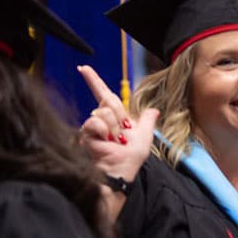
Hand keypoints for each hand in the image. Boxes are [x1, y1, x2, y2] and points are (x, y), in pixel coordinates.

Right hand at [77, 65, 158, 183]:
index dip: (93, 80)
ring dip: (114, 126)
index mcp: (114, 117)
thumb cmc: (131, 157)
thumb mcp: (145, 136)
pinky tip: (106, 141)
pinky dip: (105, 131)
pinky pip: (96, 121)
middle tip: (123, 133)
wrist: (122, 169)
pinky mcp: (86, 133)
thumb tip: (154, 111)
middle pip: (109, 100)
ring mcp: (92, 125)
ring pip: (104, 111)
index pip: (103, 93)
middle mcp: (101, 119)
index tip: (83, 68)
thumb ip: (147, 120)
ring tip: (115, 140)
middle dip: (120, 115)